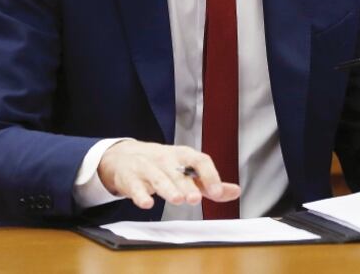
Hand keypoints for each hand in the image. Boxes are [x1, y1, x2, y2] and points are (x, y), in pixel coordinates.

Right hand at [97, 140, 240, 209]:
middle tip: (195, 198)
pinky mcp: (130, 179)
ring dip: (168, 189)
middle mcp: (166, 158)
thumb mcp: (186, 169)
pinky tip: (147, 204)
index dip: (210, 175)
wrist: (125, 157)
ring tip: (178, 199)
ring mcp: (146, 167)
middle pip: (178, 171)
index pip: (200, 160)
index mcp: (183, 155)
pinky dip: (140, 195)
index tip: (217, 192)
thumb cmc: (162, 165)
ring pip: (158, 178)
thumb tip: (235, 192)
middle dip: (187, 185)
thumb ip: (209, 182)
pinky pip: (135, 187)